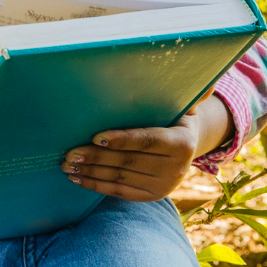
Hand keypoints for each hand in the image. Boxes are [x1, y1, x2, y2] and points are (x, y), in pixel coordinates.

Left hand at [62, 94, 233, 202]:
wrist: (186, 145)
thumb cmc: (173, 116)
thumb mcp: (182, 104)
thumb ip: (187, 92)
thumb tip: (199, 70)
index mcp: (183, 143)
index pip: (147, 140)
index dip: (121, 139)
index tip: (95, 136)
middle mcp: (176, 168)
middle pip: (129, 162)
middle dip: (96, 157)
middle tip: (69, 153)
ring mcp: (164, 186)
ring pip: (120, 178)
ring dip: (90, 172)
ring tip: (66, 164)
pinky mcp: (151, 197)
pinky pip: (119, 191)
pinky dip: (95, 185)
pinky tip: (76, 177)